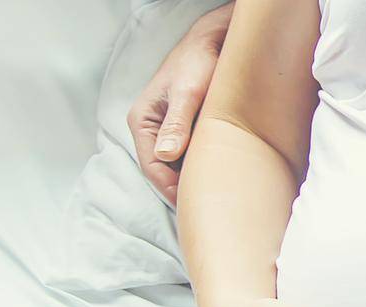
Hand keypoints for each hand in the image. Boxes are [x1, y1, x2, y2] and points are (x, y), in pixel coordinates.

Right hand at [127, 3, 233, 204]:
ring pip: (179, 165)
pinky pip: (192, 156)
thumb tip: (165, 154)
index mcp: (143, 120)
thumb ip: (177, 122)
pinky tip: (222, 176)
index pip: (151, 166)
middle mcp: (152, 129)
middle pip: (164, 170)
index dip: (171, 188)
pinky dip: (204, 166)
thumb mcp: (188, 92)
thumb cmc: (199, 62)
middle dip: (184, 188)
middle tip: (209, 205)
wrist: (215, 43)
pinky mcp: (186, 131)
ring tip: (217, 194)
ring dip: (195, 179)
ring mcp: (169, 131)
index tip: (192, 203)